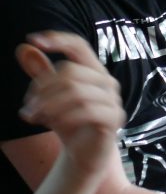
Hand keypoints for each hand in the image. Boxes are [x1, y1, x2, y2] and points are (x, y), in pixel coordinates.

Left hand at [16, 31, 123, 175]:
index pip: (79, 46)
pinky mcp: (114, 118)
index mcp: (94, 71)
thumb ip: (40, 73)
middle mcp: (107, 82)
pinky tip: (52, 124)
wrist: (85, 154)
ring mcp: (113, 100)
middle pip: (70, 71)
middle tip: (27, 106)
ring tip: (32, 116)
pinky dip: (64, 116)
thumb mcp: (49, 97)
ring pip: (76, 91)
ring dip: (47, 104)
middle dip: (41, 88)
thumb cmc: (69, 122)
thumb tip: (24, 48)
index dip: (58, 39)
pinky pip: (86, 110)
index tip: (33, 40)